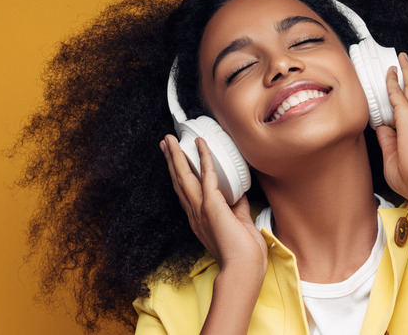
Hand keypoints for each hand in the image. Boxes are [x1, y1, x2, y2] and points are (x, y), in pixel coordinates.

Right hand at [160, 135, 266, 275]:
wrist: (243, 268)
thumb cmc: (243, 253)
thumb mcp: (238, 224)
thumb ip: (237, 209)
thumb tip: (239, 195)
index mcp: (200, 219)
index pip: (186, 193)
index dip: (179, 176)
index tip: (175, 163)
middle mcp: (195, 214)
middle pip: (178, 182)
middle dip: (171, 161)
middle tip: (165, 144)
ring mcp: (200, 209)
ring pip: (184, 176)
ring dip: (177, 156)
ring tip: (170, 140)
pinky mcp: (211, 205)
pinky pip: (207, 175)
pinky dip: (204, 157)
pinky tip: (201, 144)